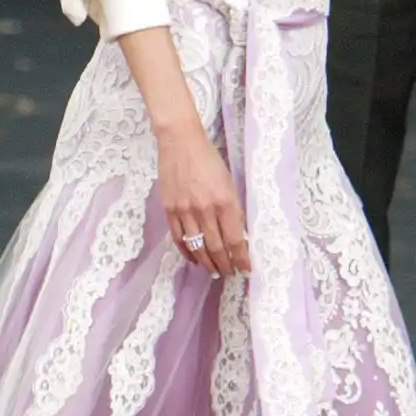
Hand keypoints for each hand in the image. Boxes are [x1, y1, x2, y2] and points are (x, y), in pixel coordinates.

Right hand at [157, 115, 249, 280]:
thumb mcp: (229, 182)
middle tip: (230, 273)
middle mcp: (205, 209)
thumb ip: (233, 208)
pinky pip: (178, 239)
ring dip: (208, 263)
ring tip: (214, 271)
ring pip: (197, 247)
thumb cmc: (209, 159)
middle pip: (216, 247)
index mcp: (224, 201)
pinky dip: (187, 252)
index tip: (246, 269)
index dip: (241, 258)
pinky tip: (194, 259)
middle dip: (225, 265)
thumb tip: (238, 234)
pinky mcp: (169, 209)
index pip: (235, 239)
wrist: (180, 141)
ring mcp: (185, 211)